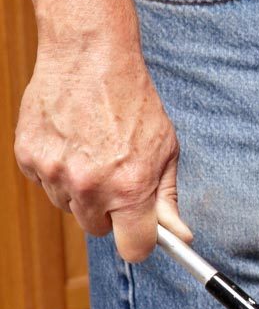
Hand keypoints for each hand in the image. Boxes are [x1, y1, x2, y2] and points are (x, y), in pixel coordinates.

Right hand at [14, 36, 190, 261]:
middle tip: (116, 177)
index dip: (139, 242)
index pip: (134, 249)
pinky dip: (57, 170)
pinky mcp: (28, 158)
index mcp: (130, 188)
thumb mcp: (165, 150)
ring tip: (92, 151)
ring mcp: (55, 174)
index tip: (140, 232)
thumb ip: (167, 197)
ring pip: (69, 206)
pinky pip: (45, 183)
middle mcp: (90, 187)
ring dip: (80, 190)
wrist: (89, 59)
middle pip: (97, 229)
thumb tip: (179, 235)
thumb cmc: (133, 103)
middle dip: (109, 211)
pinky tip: (71, 142)